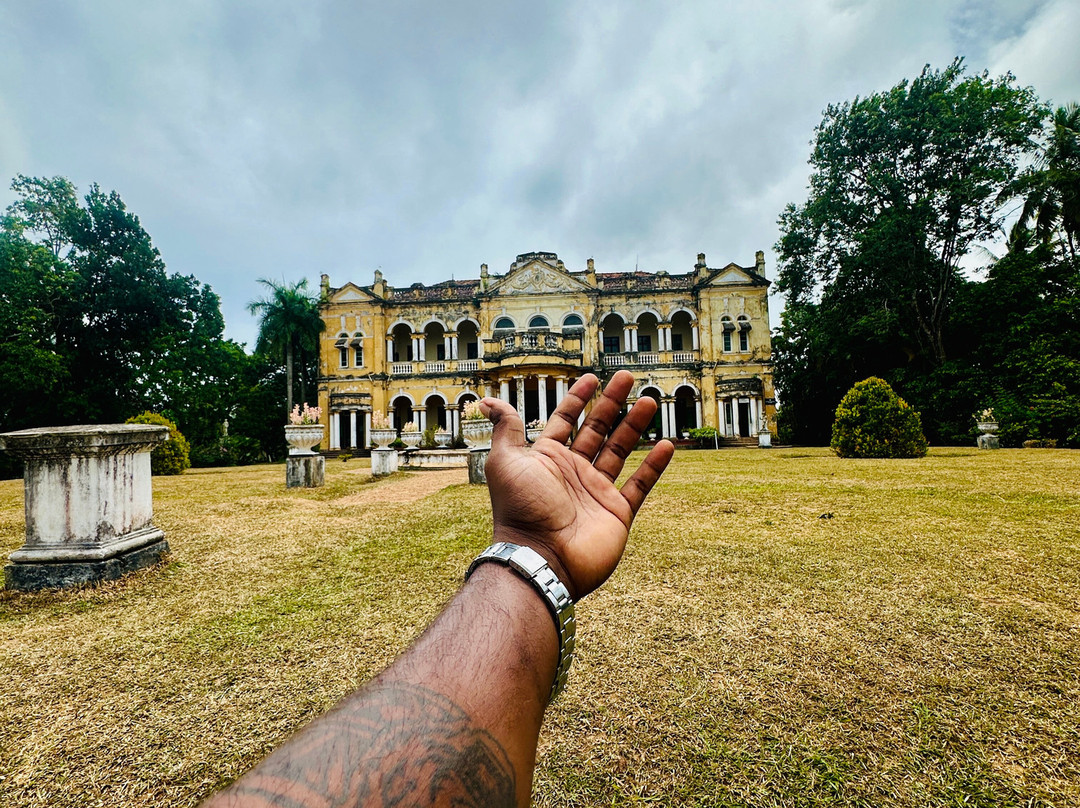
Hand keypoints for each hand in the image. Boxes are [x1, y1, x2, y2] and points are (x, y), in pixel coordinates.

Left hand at [479, 370, 673, 599]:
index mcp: (547, 459)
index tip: (591, 378)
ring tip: (650, 401)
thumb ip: (505, 429)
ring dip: (635, 426)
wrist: (541, 559)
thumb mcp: (505, 462)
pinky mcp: (616, 512)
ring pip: (621, 450)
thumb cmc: (520, 510)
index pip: (565, 420)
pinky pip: (639, 485)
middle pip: (597, 429)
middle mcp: (572, 472)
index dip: (577, 399)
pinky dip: (653, 466)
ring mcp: (596, 492)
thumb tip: (487, 402)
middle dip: (612, 403)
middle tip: (627, 377)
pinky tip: (666, 446)